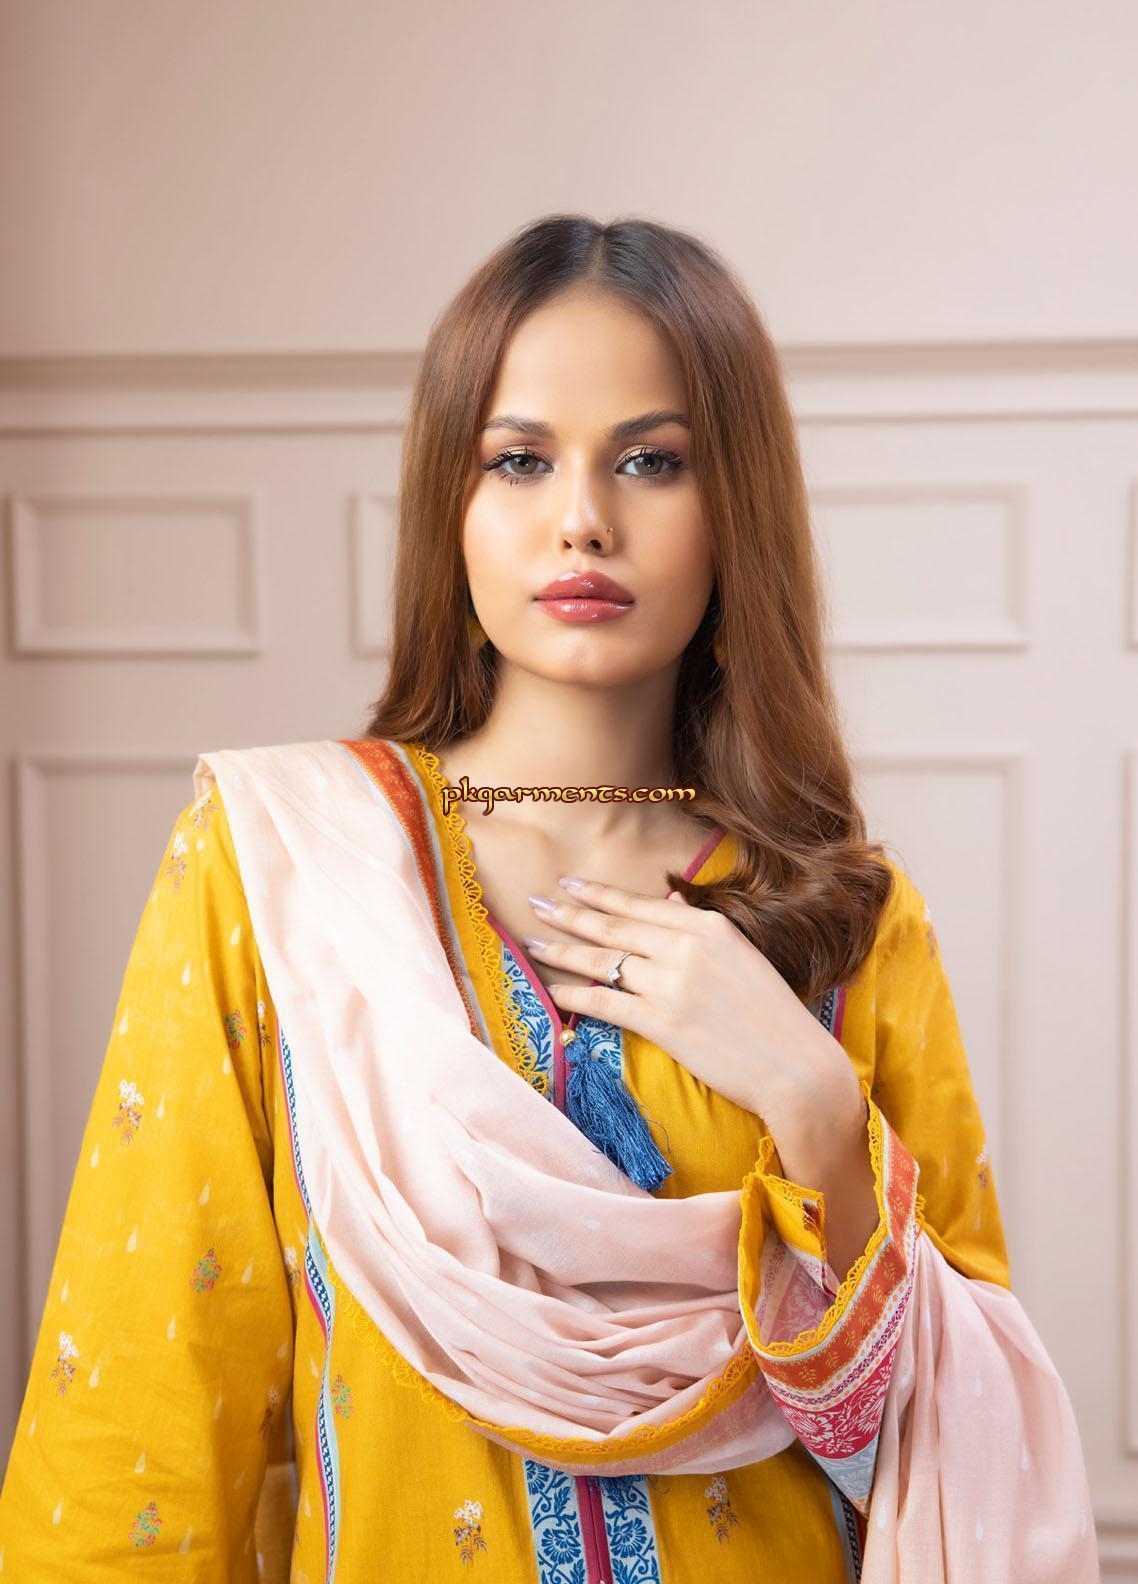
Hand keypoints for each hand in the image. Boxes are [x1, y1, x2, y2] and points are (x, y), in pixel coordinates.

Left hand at [523, 876, 852, 1136]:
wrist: (796, 1067)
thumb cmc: (773, 1015)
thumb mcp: (742, 957)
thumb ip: (700, 930)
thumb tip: (668, 904)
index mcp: (708, 926)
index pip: (639, 905)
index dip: (599, 894)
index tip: (568, 883)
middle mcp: (686, 948)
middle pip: (612, 928)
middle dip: (568, 913)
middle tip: (534, 902)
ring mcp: (672, 985)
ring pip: (602, 962)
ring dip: (561, 951)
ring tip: (532, 941)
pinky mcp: (662, 1023)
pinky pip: (606, 1002)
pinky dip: (575, 995)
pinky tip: (552, 990)